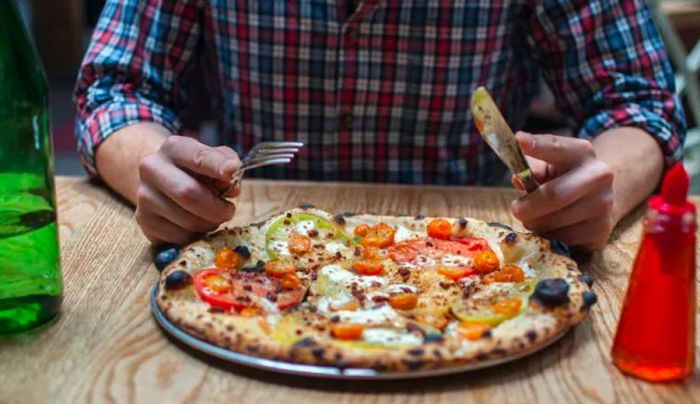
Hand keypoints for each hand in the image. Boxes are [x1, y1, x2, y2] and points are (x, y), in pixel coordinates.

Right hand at [136, 136, 240, 244]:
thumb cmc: (196, 169)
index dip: (217, 166)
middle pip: (189, 193)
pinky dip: (195, 235)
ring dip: (209, 223)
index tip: (231, 171)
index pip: (198, 157)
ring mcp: (144, 196)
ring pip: (187, 221)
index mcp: (174, 148)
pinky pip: (180, 237)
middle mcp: (152, 168)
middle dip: (217, 208)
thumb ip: (227, 165)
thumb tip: (232, 187)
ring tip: (211, 216)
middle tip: (228, 210)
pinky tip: (195, 225)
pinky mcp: (145, 221)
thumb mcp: (214, 158)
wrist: (161, 180)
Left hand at [510, 132, 614, 249]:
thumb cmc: (562, 178)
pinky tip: (552, 229)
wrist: (598, 197)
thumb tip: (518, 179)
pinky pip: (562, 240)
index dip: (537, 146)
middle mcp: (599, 175)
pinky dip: (548, 238)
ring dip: (535, 224)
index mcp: (581, 152)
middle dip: (527, 206)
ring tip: (536, 218)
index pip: (556, 147)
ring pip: (554, 223)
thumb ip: (530, 169)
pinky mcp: (601, 231)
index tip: (518, 140)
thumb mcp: (547, 166)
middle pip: (554, 195)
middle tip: (515, 209)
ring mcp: (604, 205)